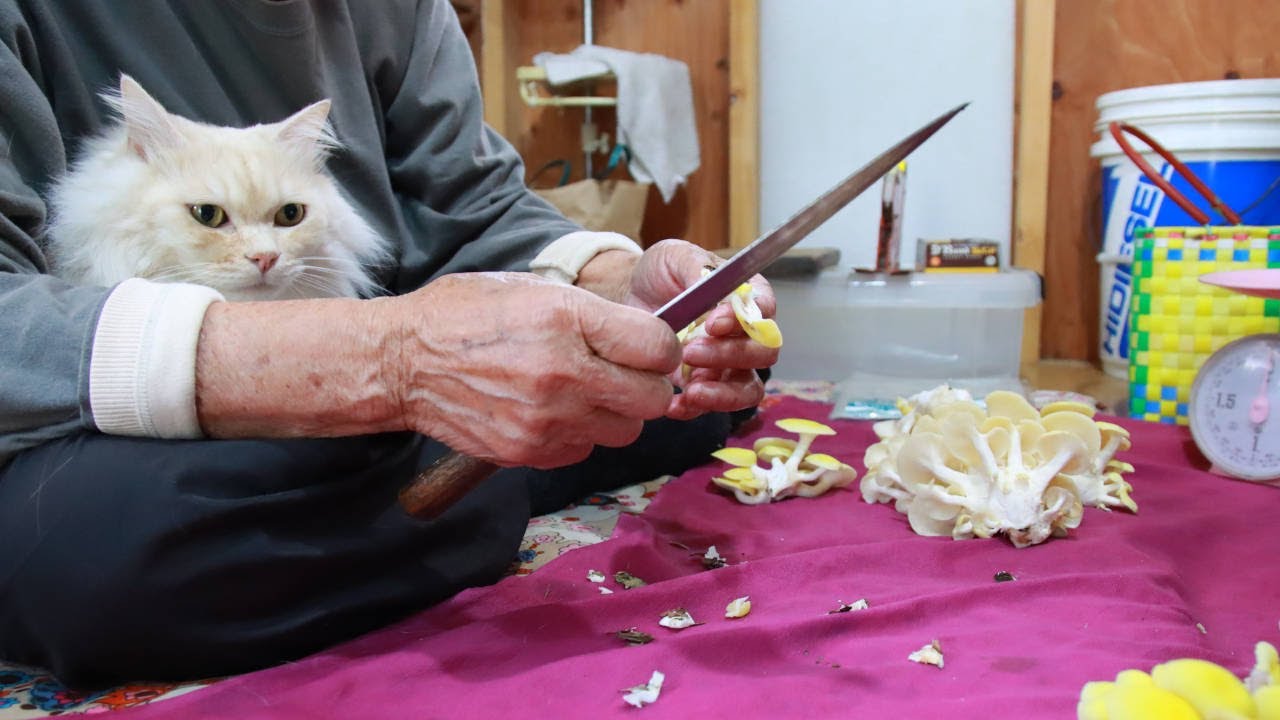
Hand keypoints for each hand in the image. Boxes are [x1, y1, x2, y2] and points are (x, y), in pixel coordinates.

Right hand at [383, 272, 680, 467]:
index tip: (649, 348)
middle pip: (652, 398)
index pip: (658, 348)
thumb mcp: (532, 289)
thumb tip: (647, 335)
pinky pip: (585, 449)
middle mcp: (562, 374)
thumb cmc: (466, 315)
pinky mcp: (529, 452)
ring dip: (615, 414)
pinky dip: (579, 434)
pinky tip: (553, 411)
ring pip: (625, 431)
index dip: (662, 348)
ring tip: (584, 392)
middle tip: (625, 374)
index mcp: (566, 320)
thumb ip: (593, 314)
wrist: (403, 362)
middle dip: (647, 385)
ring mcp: (547, 420)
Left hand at [618, 239, 779, 419]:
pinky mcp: (703, 385)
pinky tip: (673, 405)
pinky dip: (694, 409)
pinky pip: (712, 407)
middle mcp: (745, 334)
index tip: (714, 323)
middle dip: (730, 355)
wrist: (629, 299)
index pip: (764, 311)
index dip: (747, 321)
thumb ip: (695, 267)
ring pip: (748, 389)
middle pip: (764, 353)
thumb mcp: (673, 256)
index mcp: (746, 297)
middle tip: (691, 351)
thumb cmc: (660, 274)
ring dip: (724, 393)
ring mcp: (727, 364)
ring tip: (691, 391)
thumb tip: (709, 282)